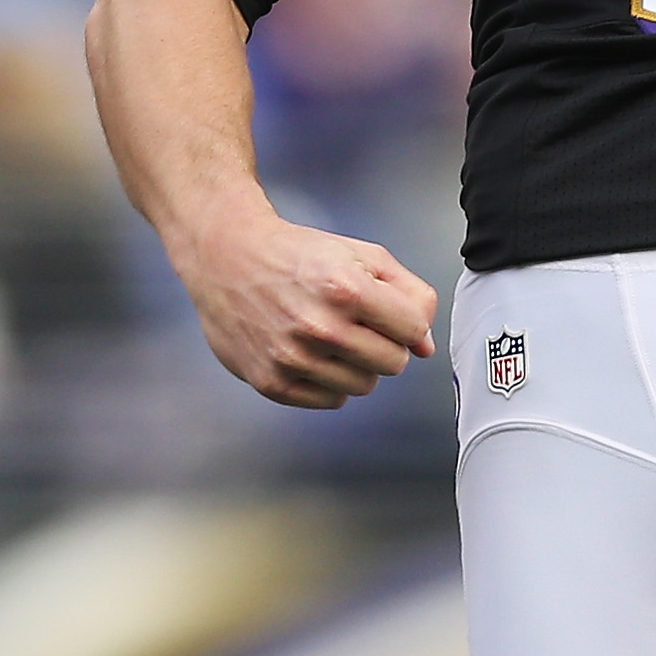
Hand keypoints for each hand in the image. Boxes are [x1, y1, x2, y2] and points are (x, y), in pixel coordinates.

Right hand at [170, 205, 438, 409]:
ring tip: (336, 338)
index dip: (410, 323)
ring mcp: (293, 359)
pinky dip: (331, 382)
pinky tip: (316, 355)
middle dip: (388, 345)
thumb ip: (409, 294)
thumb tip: (426, 345)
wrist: (229, 258)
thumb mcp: (364, 255)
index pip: (414, 329)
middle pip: (394, 363)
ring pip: (364, 386)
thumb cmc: (299, 254)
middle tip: (363, 325)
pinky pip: (330, 400)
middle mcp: (319, 327)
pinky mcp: (271, 382)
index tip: (395, 316)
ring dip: (360, 365)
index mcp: (347, 289)